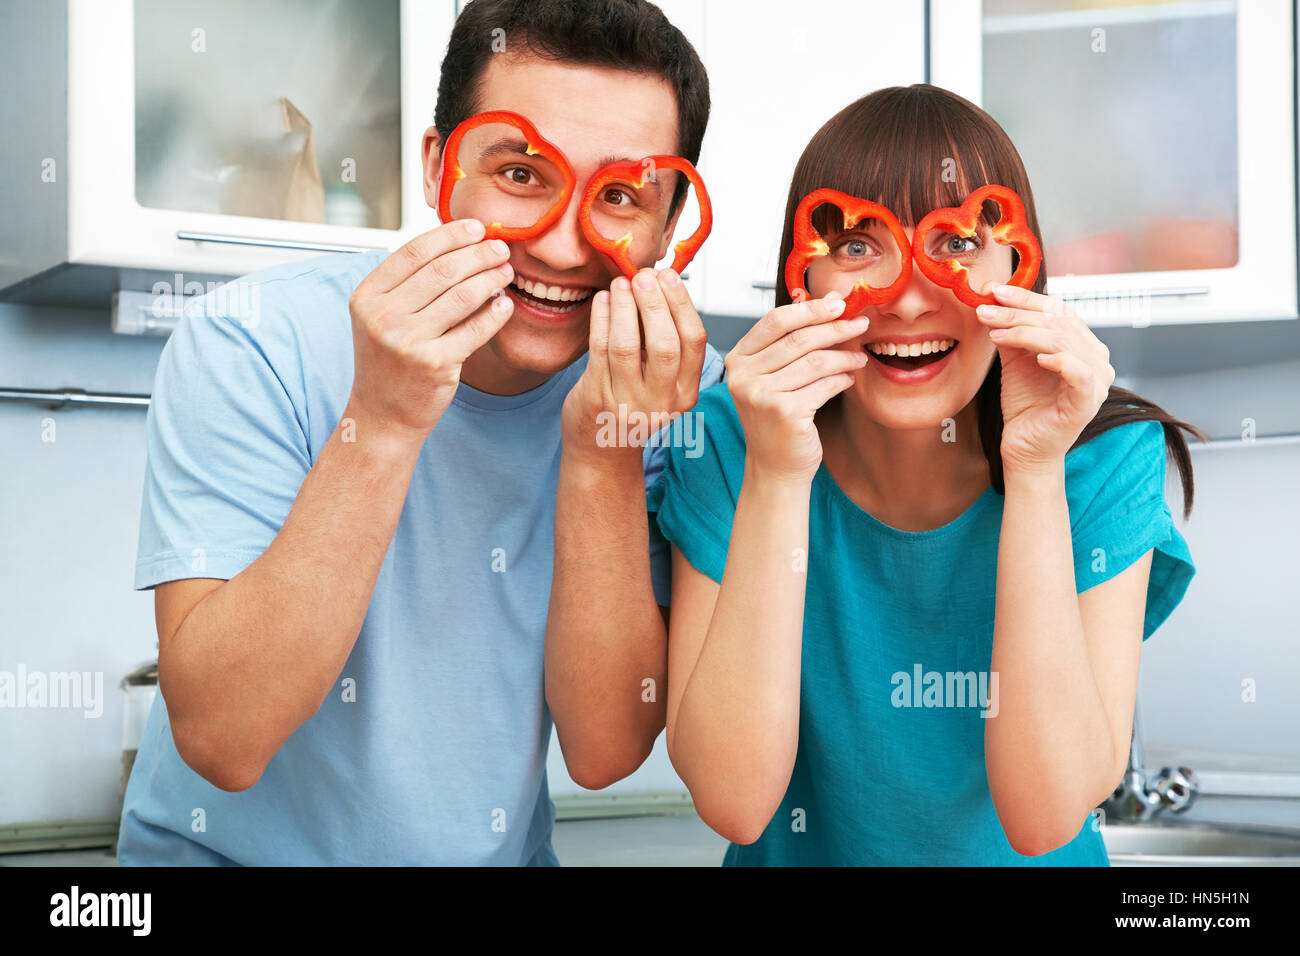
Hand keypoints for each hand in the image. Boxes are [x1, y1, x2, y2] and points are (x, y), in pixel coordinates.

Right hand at [347, 219, 514, 438]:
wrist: (382, 414)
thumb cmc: (387, 361)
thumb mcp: (381, 316)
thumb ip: (408, 283)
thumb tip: (455, 243)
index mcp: (368, 297)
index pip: (415, 252)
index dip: (450, 235)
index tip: (476, 227)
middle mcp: (383, 317)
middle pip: (442, 270)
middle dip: (478, 254)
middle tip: (500, 248)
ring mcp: (408, 342)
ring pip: (463, 296)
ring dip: (491, 278)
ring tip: (506, 272)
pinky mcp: (435, 364)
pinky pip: (476, 330)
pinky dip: (495, 314)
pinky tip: (506, 305)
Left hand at [561, 267, 708, 464]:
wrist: (602, 450)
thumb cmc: (633, 405)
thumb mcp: (664, 384)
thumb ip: (668, 343)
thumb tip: (662, 284)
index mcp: (685, 393)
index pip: (694, 342)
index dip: (681, 303)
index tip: (668, 276)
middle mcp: (660, 402)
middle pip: (664, 344)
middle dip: (654, 303)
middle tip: (644, 276)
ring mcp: (627, 403)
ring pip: (627, 346)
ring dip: (623, 307)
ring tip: (620, 284)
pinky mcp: (596, 399)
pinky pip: (598, 351)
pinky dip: (600, 320)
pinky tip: (602, 301)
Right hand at [725, 293, 869, 483]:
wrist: (776, 467)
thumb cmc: (777, 419)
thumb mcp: (771, 378)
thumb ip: (785, 344)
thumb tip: (818, 302)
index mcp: (738, 361)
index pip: (775, 321)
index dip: (810, 309)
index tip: (838, 303)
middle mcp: (743, 377)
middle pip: (798, 339)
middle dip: (834, 328)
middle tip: (860, 324)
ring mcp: (762, 396)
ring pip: (815, 361)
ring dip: (843, 356)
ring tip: (858, 357)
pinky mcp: (785, 413)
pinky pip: (824, 385)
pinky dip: (842, 379)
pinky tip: (848, 378)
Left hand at [975, 283, 1115, 473]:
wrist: (1025, 447)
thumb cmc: (1025, 404)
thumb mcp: (1015, 360)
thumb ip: (1011, 332)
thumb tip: (993, 300)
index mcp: (1081, 342)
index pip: (1056, 309)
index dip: (1026, 298)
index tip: (993, 291)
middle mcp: (1095, 357)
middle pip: (1057, 323)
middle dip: (1017, 314)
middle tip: (985, 311)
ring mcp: (1096, 379)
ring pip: (1064, 342)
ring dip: (1025, 333)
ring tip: (995, 333)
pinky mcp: (1088, 402)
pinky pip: (1080, 373)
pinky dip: (1060, 361)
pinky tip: (1037, 358)